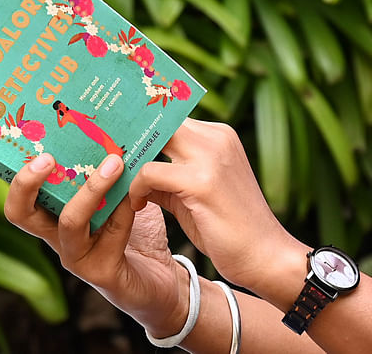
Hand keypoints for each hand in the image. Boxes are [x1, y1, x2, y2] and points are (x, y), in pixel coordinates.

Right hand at [4, 152, 189, 335]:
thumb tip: (111, 123)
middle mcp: (57, 237)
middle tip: (47, 157)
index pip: (20, 195)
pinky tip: (138, 194)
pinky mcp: (103, 272)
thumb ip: (108, 168)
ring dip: (91, 189)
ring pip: (69, 222)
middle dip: (27, 182)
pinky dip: (123, 211)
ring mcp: (77, 257)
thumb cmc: (135, 231)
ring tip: (113, 163)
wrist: (162, 279)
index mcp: (54, 216)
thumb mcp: (118, 193)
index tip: (30, 140)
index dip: (17, 171)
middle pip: (20, 213)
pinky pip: (110, 237)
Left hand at [128, 119, 307, 294]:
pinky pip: (150, 173)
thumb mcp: (191, 192)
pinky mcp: (201, 181)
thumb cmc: (227, 227)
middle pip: (158, 122)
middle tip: (106, 160)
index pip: (169, 117)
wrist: (265, 256)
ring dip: (129, 165)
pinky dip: (135, 189)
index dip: (142, 129)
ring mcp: (210, 156)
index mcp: (219, 135)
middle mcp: (216, 137)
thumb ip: (165, 175)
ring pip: (151, 142)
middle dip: (130, 139)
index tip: (116, 142)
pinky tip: (136, 205)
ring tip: (119, 187)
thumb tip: (127, 169)